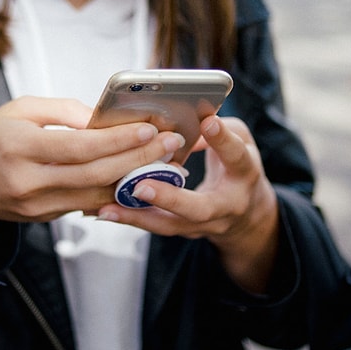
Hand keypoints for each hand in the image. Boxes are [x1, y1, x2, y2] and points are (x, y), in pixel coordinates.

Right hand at [0, 96, 185, 231]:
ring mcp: (37, 205)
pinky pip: (86, 205)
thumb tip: (102, 118)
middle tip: (169, 144)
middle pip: (95, 174)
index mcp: (19, 147)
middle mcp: (28, 181)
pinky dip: (114, 192)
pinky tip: (137, 178)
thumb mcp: (18, 109)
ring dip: (134, 179)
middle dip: (138, 159)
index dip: (117, 139)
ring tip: (164, 162)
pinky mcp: (44, 218)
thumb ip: (62, 110)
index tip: (148, 128)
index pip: (79, 147)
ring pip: (96, 195)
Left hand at [95, 116, 279, 293]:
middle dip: (169, 198)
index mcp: (244, 175)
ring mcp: (204, 225)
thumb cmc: (237, 168)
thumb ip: (217, 130)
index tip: (207, 121)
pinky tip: (105, 211)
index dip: (222, 139)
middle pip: (198, 208)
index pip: (235, 156)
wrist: (246, 217)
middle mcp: (226, 206)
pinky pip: (156, 227)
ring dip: (138, 217)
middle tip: (142, 186)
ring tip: (108, 208)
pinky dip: (130, 219)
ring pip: (170, 225)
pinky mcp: (184, 231)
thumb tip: (184, 118)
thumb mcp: (240, 142)